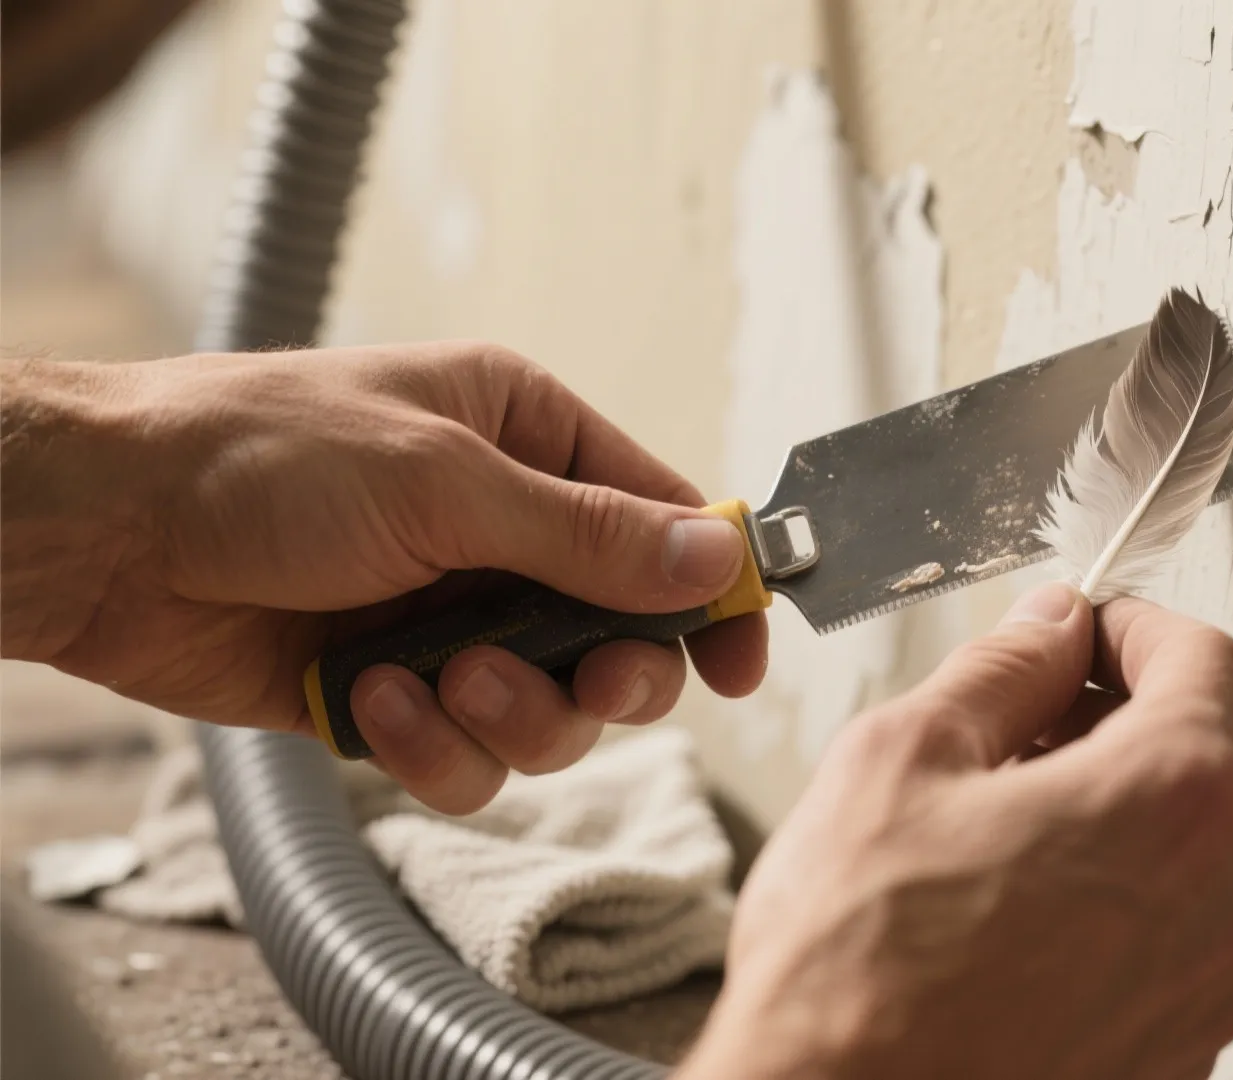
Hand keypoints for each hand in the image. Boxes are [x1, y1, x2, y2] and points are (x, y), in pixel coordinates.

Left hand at [1, 346, 766, 811]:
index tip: (742, 659)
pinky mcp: (396, 694)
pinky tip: (375, 701)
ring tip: (437, 676)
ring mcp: (451, 617)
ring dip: (509, 712)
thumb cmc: (257, 455)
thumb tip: (714, 559)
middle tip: (587, 678)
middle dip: (605, 673)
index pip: (662, 521)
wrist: (103, 533)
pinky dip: (432, 745)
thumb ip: (588, 535)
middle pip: (624, 637)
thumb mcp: (445, 479)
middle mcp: (503, 532)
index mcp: (528, 439)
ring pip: (552, 711)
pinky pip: (467, 756)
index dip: (712, 593)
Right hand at [680, 584, 1232, 1079]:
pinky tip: (1003, 925)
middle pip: (1192, 764)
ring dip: (1099, 827)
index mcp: (1175, 798)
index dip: (1134, 627)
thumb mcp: (904, 760)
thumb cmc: (859, 969)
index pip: (1205, 659)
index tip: (1086, 631)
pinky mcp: (1173, 1059)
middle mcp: (1222, 900)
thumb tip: (1048, 630)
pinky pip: (1156, 948)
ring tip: (984, 847)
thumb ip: (1002, 672)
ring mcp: (1205, 992)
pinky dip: (1100, 914)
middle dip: (1104, 731)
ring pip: (1174, 861)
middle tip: (1006, 739)